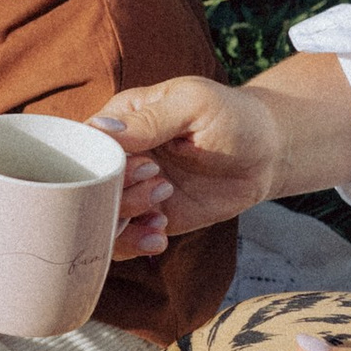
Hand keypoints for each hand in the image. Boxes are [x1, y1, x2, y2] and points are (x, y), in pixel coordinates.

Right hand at [94, 78, 287, 242]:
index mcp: (120, 121)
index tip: (144, 164)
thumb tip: (101, 128)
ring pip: (100, 218)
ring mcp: (133, 190)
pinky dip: (135, 244)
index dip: (101, 164)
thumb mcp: (194, 105)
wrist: (267, 154)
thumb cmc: (232, 116)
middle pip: (87, 187)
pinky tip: (161, 236)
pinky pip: (124, 240)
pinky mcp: (150, 217)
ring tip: (162, 214)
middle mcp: (120, 158)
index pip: (84, 146)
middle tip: (161, 185)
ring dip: (126, 222)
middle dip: (118, 195)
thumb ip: (150, 119)